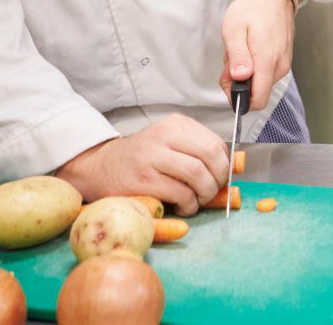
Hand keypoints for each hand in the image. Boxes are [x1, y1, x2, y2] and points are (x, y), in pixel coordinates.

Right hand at [54, 114, 225, 216]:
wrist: (99, 167)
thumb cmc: (141, 160)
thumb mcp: (169, 145)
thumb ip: (195, 151)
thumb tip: (233, 168)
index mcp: (175, 125)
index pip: (215, 143)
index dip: (225, 165)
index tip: (220, 178)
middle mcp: (164, 136)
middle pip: (210, 155)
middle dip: (219, 179)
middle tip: (212, 191)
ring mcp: (152, 156)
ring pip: (197, 174)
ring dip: (205, 194)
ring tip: (197, 201)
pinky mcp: (143, 179)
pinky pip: (180, 193)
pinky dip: (189, 204)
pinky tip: (184, 207)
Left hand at [220, 0, 296, 110]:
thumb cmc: (252, 10)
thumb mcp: (234, 30)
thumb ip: (238, 57)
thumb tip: (240, 78)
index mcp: (266, 61)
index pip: (257, 100)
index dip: (239, 98)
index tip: (229, 81)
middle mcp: (279, 66)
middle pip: (258, 93)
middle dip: (239, 84)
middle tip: (230, 61)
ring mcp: (283, 64)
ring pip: (261, 84)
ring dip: (246, 74)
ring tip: (240, 51)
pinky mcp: (284, 60)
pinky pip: (267, 74)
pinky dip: (254, 68)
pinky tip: (250, 50)